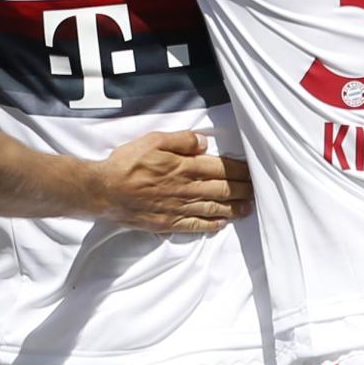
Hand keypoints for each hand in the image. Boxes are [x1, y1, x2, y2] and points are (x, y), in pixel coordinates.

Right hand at [93, 131, 253, 232]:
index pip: (220, 168)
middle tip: (258, 190)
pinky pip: (195, 224)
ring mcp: (178, 207)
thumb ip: (180, 140)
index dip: (239, 170)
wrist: (105, 190)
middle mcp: (186, 189)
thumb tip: (204, 143)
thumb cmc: (126, 163)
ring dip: (233, 208)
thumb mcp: (152, 140)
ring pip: (213, 208)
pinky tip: (221, 223)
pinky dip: (211, 224)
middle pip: (222, 189)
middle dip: (243, 189)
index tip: (252, 171)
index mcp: (184, 167)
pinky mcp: (168, 222)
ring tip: (248, 208)